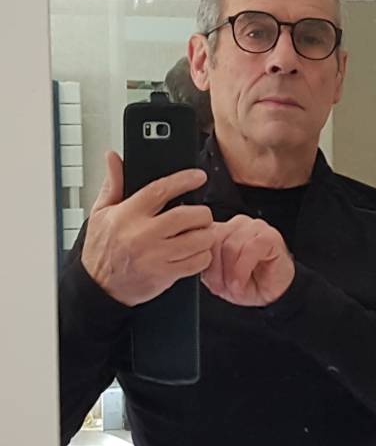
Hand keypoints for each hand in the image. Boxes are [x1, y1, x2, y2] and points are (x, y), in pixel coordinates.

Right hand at [81, 151, 213, 305]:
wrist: (99, 287)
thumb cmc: (101, 250)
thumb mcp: (101, 213)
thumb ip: (113, 184)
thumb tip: (113, 159)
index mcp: (128, 215)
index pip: (160, 190)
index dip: (183, 180)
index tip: (198, 177)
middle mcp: (143, 234)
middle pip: (186, 216)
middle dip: (202, 213)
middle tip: (202, 214)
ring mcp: (155, 256)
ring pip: (197, 240)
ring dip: (206, 235)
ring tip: (201, 233)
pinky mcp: (164, 275)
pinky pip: (196, 263)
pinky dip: (203, 257)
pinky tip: (197, 252)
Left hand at [201, 215, 294, 306]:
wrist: (273, 294)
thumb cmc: (247, 283)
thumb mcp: (218, 277)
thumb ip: (206, 264)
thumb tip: (196, 260)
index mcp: (222, 230)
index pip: (202, 235)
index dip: (202, 260)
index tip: (207, 280)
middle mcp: (237, 224)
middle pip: (214, 239)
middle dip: (215, 269)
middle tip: (220, 287)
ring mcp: (255, 227)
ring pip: (231, 245)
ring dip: (230, 272)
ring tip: (234, 287)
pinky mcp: (270, 236)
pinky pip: (250, 249)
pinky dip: (243, 269)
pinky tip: (242, 282)